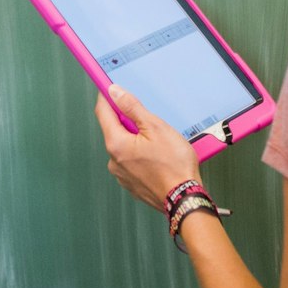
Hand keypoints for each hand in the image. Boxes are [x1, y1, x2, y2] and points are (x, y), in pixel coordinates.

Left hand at [93, 85, 201, 211]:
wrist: (184, 198)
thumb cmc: (174, 166)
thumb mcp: (156, 127)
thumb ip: (132, 107)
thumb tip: (115, 93)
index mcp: (116, 144)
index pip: (103, 112)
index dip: (107, 97)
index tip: (111, 89)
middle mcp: (114, 161)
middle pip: (115, 130)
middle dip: (129, 121)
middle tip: (149, 121)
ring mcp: (122, 174)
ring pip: (125, 147)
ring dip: (137, 140)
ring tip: (160, 144)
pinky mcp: (132, 184)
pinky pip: (132, 162)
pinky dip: (142, 156)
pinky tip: (159, 157)